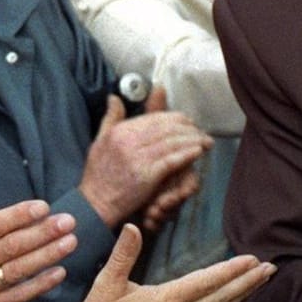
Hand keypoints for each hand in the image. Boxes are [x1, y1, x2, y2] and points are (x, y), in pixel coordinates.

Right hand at [0, 171, 75, 301]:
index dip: (18, 216)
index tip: (43, 206)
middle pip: (11, 247)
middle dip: (42, 232)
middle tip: (68, 220)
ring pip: (18, 270)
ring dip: (47, 256)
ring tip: (71, 241)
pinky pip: (17, 298)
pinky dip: (39, 286)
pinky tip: (60, 273)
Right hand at [75, 225, 273, 301]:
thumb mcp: (105, 285)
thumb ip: (122, 255)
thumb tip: (132, 227)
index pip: (207, 282)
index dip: (231, 270)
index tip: (253, 260)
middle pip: (222, 297)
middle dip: (248, 282)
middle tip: (272, 268)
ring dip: (243, 295)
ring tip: (262, 281)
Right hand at [78, 89, 211, 227]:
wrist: (95, 204)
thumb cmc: (98, 174)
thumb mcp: (99, 140)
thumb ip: (111, 118)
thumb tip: (114, 97)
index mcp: (120, 131)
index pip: (155, 118)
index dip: (176, 118)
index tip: (188, 121)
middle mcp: (129, 141)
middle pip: (167, 128)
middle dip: (189, 128)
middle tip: (200, 131)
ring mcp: (138, 158)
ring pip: (172, 142)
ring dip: (193, 140)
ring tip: (206, 141)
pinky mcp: (147, 175)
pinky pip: (172, 160)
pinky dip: (187, 154)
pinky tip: (199, 151)